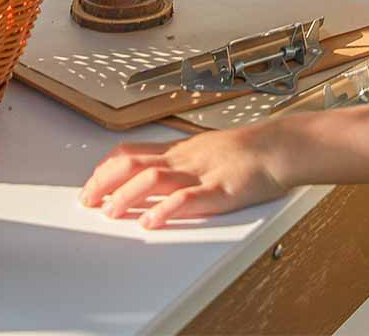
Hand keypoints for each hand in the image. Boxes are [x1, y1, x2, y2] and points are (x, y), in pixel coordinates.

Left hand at [80, 123, 291, 228]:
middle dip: (105, 183)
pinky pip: (190, 199)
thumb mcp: (204, 150)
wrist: (280, 147)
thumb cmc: (247, 151)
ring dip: (127, 196)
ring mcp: (202, 173)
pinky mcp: (221, 190)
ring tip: (111, 212)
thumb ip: (178, 162)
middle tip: (89, 202)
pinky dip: (166, 210)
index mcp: (180, 150)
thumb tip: (150, 174)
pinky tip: (151, 221)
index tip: (90, 186)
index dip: (105, 169)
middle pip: (134, 163)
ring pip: (155, 178)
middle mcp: (185, 159)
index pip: (131, 152)